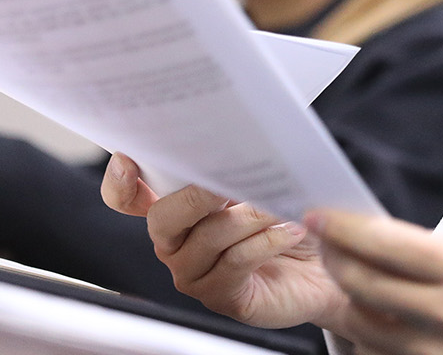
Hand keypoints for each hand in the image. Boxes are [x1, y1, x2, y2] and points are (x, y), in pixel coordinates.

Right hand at [101, 152, 345, 328]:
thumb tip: (232, 146)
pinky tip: (291, 230)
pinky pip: (236, 262)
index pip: (128, 199)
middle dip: (197, 195)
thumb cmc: (283, 215)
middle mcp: (174, 244)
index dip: (120, 182)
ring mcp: (194, 273)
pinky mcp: (222, 296)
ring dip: (249, 215)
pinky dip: (267, 240)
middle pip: (162, 218)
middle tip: (231, 182)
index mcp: (174, 210)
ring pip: (208, 237)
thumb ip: (232, 168)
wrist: (322, 261)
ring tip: (280, 204)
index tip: (128, 160)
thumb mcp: (256, 183)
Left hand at [310, 209, 442, 354]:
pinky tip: (367, 314)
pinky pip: (371, 352)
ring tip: (342, 275)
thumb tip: (358, 234)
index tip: (319, 216)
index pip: (384, 243)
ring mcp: (434, 352)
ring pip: (358, 322)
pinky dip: (360, 332)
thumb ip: (416, 248)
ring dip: (342, 295)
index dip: (342, 228)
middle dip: (332, 257)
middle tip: (322, 240)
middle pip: (361, 283)